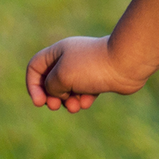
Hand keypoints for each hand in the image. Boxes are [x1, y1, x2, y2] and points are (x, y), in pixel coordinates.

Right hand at [25, 35, 145, 113]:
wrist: (125, 64)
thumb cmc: (92, 67)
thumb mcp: (62, 76)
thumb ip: (50, 86)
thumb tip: (57, 93)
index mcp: (58, 52)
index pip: (35, 67)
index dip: (33, 85)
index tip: (40, 102)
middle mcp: (70, 58)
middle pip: (50, 80)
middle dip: (51, 97)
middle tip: (56, 106)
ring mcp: (85, 68)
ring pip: (68, 89)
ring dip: (68, 101)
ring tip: (75, 107)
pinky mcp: (98, 78)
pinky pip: (84, 92)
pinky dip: (84, 99)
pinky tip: (89, 101)